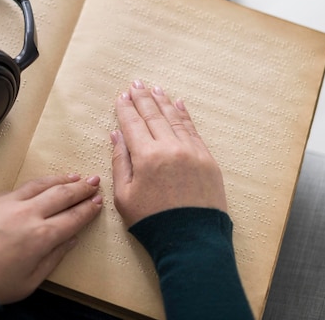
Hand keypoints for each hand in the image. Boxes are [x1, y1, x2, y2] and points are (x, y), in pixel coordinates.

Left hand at [0, 174, 102, 304]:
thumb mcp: (28, 282)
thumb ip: (53, 258)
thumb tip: (69, 240)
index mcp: (41, 237)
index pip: (73, 218)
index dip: (88, 209)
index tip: (97, 202)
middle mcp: (29, 214)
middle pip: (62, 194)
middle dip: (81, 187)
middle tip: (94, 181)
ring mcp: (10, 202)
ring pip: (42, 184)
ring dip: (61, 179)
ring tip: (74, 176)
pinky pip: (21, 187)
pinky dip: (38, 183)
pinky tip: (43, 184)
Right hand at [111, 80, 226, 226]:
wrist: (191, 241)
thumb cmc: (152, 222)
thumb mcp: (124, 196)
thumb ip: (119, 161)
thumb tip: (116, 135)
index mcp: (146, 157)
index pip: (133, 124)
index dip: (125, 108)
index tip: (121, 95)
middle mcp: (170, 148)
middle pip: (153, 115)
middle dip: (143, 98)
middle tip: (136, 83)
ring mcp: (191, 151)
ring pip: (174, 118)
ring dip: (163, 102)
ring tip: (155, 88)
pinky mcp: (207, 159)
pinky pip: (193, 130)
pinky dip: (184, 115)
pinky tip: (178, 104)